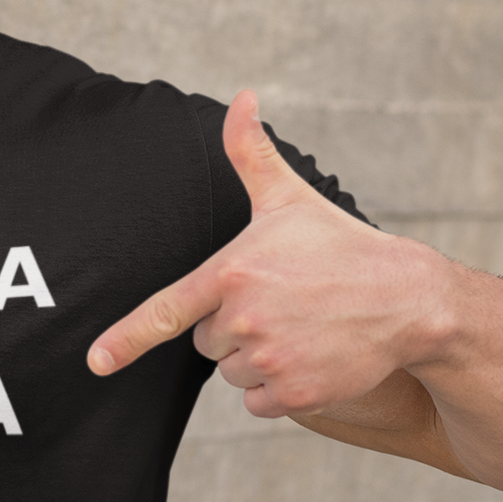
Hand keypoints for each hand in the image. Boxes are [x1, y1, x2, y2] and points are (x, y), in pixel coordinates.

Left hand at [87, 91, 449, 417]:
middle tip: (276, 304)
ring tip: (295, 328)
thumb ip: (250, 153)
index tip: (96, 362)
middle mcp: (245, 319)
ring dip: (252, 358)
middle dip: (229, 328)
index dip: (126, 339)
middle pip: (204, 342)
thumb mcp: (290, 198)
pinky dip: (274, 389)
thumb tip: (241, 98)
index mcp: (233, 273)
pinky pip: (256, 403)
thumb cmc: (341, 246)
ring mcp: (270, 359)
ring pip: (230, 373)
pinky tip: (305, 357)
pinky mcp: (295, 394)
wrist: (407, 300)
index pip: (166, 311)